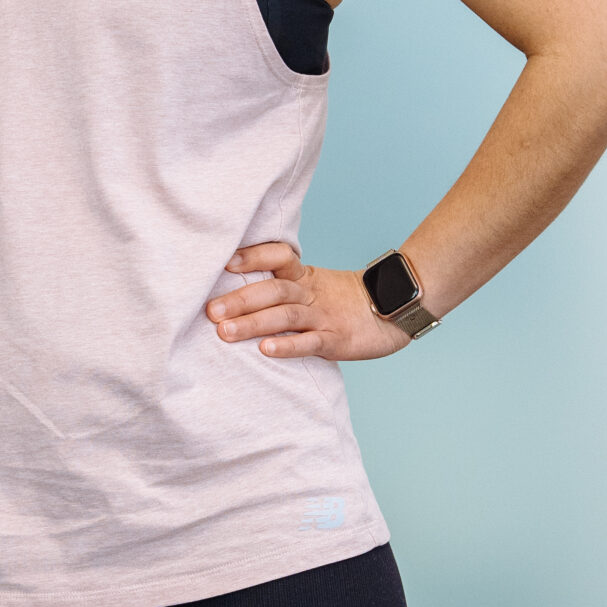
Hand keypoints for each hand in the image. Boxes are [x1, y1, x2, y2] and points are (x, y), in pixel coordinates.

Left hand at [205, 241, 417, 360]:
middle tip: (210, 310)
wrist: (395, 310)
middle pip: (274, 290)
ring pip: (286, 316)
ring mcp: (324, 316)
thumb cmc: (344, 301)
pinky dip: (287, 346)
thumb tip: (233, 294)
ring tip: (225, 332)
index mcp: (304, 277)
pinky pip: (310, 342)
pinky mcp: (337, 340)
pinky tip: (266, 350)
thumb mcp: (313, 286)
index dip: (253, 257)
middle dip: (240, 299)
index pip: (279, 257)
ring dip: (253, 323)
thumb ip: (281, 288)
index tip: (226, 262)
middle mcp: (311, 294)